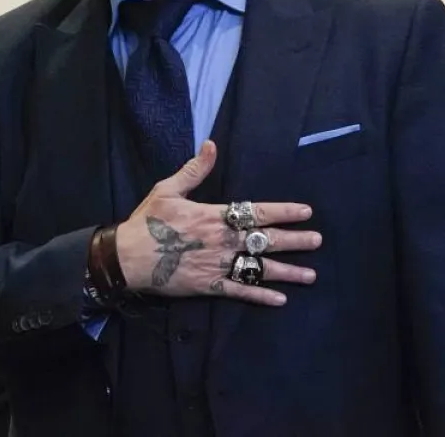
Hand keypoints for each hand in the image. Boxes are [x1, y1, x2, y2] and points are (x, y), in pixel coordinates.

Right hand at [114, 140, 321, 305]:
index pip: (258, 212)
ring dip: (287, 272)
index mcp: (215, 216)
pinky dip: (260, 296)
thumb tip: (211, 144)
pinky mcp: (208, 286)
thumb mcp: (168, 189)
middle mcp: (222, 241)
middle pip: (266, 240)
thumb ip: (194, 170)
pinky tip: (280, 300)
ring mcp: (217, 265)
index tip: (306, 212)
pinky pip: (240, 292)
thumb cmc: (147, 222)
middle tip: (318, 241)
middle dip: (294, 240)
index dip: (284, 212)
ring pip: (259, 269)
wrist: (126, 257)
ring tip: (310, 275)